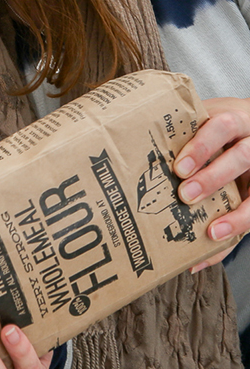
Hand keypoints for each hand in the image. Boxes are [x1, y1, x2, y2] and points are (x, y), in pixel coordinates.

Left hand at [173, 97, 249, 271]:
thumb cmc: (219, 126)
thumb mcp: (204, 117)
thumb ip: (179, 126)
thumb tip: (129, 134)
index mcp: (235, 119)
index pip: (222, 127)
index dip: (202, 146)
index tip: (179, 167)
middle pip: (242, 158)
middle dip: (213, 178)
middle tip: (185, 194)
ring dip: (235, 215)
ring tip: (210, 231)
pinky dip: (231, 240)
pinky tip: (209, 252)